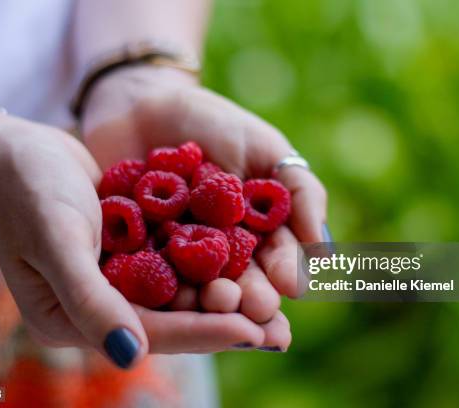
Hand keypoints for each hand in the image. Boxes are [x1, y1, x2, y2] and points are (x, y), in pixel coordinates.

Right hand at [0, 113, 272, 369]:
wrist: (18, 150)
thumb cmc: (28, 191)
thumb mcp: (56, 242)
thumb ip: (90, 301)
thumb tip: (129, 356)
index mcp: (74, 319)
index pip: (150, 332)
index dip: (202, 332)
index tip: (253, 332)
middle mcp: (102, 305)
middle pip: (174, 319)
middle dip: (228, 323)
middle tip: (280, 331)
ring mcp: (118, 278)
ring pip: (183, 294)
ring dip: (229, 297)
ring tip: (277, 305)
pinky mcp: (133, 250)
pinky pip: (177, 262)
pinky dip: (212, 263)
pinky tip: (250, 263)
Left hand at [81, 66, 327, 345]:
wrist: (144, 102)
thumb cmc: (215, 123)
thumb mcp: (267, 149)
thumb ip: (301, 194)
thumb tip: (327, 254)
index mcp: (254, 235)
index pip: (275, 260)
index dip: (283, 272)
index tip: (289, 283)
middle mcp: (217, 253)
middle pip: (236, 281)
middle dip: (247, 295)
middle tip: (253, 306)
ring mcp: (174, 255)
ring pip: (193, 284)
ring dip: (206, 298)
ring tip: (215, 303)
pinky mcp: (132, 253)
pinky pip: (143, 271)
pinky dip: (154, 281)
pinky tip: (166, 293)